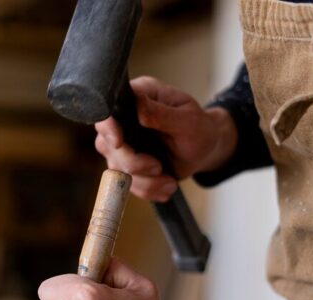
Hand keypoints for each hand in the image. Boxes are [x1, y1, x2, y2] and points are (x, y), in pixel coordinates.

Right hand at [95, 76, 237, 201]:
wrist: (205, 151)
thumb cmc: (200, 129)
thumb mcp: (188, 120)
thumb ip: (162, 114)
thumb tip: (138, 105)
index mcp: (139, 97)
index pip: (109, 111)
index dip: (108, 128)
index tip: (118, 143)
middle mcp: (125, 120)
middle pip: (107, 145)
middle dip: (133, 163)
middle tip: (158, 167)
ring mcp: (124, 145)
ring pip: (117, 170)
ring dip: (146, 182)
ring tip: (170, 181)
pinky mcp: (127, 165)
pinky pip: (127, 185)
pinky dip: (149, 190)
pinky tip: (167, 184)